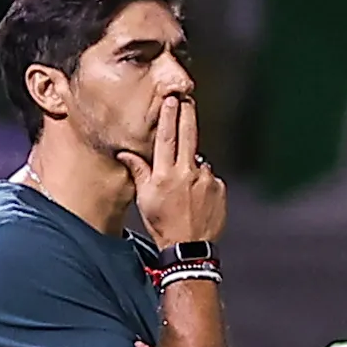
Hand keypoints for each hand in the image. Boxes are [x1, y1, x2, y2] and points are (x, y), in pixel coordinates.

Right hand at [119, 94, 225, 248]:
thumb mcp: (144, 198)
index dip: (169, 116)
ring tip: (185, 184)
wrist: (189, 248)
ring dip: (193, 163)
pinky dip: (204, 181)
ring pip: (198, 160)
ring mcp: (206, 180)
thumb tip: (125, 153)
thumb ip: (139, 171)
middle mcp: (187, 173)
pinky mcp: (220, 188)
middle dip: (187, 114)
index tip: (172, 99)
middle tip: (187, 99)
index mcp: (166, 174)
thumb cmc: (163, 224)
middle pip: (188, 135)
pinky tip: (197, 197)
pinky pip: (210, 177)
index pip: (167, 137)